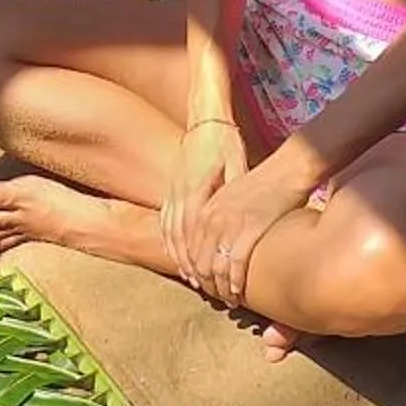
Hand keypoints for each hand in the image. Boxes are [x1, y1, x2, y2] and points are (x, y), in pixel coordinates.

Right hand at [159, 116, 245, 277]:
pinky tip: (174, 252)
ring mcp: (173, 192)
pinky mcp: (172, 188)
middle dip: (193, 266)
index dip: (207, 260)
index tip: (217, 279)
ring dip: (180, 257)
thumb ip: (234, 191)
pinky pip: (166, 220)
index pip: (198, 235)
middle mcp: (181, 195)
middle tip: (206, 287)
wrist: (205, 117)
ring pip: (172, 233)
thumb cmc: (225, 140)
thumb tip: (239, 220)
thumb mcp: (237, 164)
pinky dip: (169, 240)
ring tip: (191, 277)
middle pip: (183, 240)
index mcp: (197, 191)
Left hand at [172, 155, 307, 313]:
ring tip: (229, 300)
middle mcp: (211, 218)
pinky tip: (239, 292)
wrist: (288, 168)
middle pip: (198, 263)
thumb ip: (219, 216)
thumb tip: (218, 241)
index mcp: (204, 210)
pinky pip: (234, 265)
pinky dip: (235, 283)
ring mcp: (228, 224)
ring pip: (214, 268)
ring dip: (220, 289)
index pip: (189, 251)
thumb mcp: (231, 197)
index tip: (204, 286)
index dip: (195, 273)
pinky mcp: (249, 230)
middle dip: (206, 285)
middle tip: (217, 297)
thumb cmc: (265, 184)